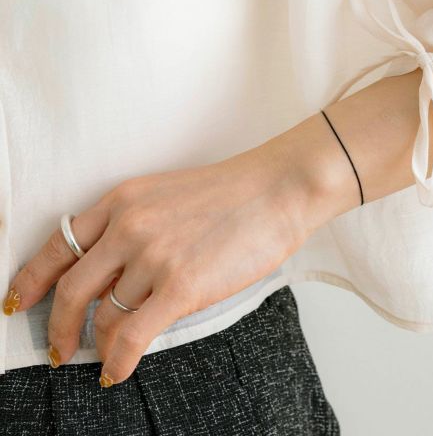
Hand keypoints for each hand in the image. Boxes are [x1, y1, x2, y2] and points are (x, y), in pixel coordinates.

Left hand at [2, 137, 321, 386]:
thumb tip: (108, 276)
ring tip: (106, 357)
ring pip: (106, 317)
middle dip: (57, 328)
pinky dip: (118, 361)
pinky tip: (117, 372)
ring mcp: (153, 256)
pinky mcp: (180, 286)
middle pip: (70, 289)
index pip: (60, 244)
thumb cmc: (233, 192)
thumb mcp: (167, 193)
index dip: (33, 279)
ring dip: (99, 345)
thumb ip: (132, 224)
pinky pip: (132, 337)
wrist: (279, 188)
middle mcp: (129, 226)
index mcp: (123, 198)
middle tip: (58, 348)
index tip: (18, 301)